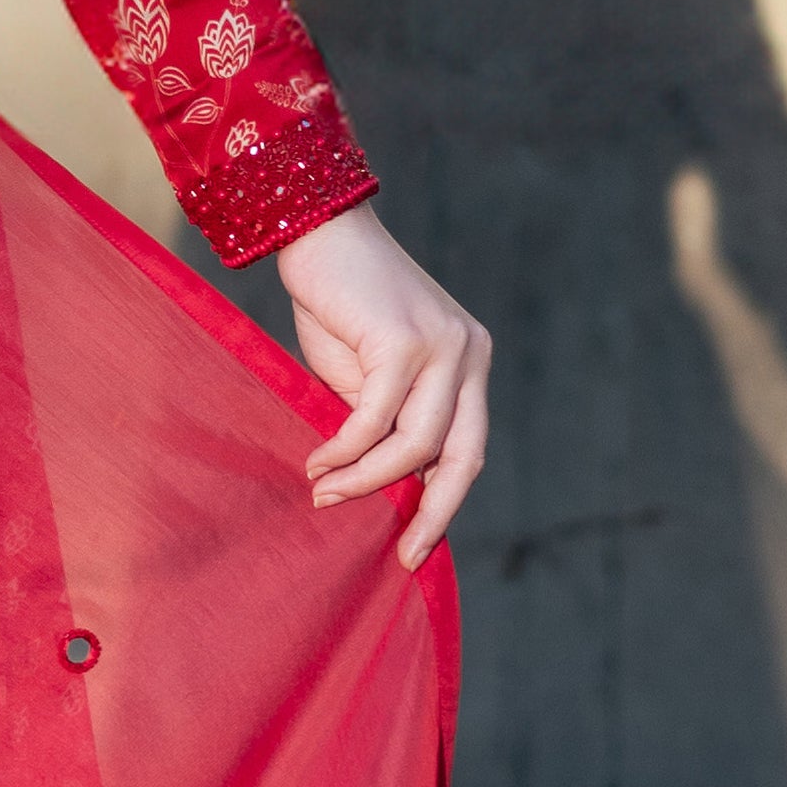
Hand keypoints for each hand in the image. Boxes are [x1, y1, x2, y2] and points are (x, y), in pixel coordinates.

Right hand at [272, 203, 490, 568]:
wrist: (318, 232)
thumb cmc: (338, 304)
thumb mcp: (367, 376)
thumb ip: (383, 422)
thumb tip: (377, 488)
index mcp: (470, 363)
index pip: (469, 449)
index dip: (444, 504)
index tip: (413, 547)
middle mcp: (469, 354)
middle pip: (462, 457)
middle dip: (432, 513)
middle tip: (401, 554)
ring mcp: (442, 346)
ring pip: (416, 444)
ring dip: (366, 479)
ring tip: (324, 493)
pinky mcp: (404, 341)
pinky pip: (375, 418)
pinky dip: (344, 449)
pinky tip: (316, 462)